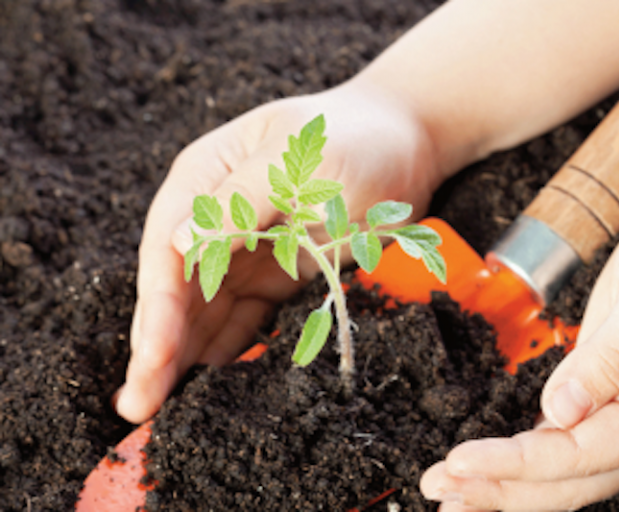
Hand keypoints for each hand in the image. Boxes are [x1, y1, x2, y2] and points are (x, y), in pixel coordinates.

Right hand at [115, 83, 442, 422]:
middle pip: (178, 288)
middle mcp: (215, 216)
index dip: (158, 309)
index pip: (168, 251)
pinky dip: (226, 347)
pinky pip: (244, 316)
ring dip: (184, 356)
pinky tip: (209, 381)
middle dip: (157, 346)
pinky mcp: (277, 271)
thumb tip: (178, 244)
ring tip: (159, 408)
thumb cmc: (355, 138)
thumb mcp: (298, 162)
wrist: (407, 143)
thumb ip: (238, 201)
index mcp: (206, 177)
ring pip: (204, 310)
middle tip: (137, 407)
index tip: (153, 360)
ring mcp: (245, 247)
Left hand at [420, 154, 618, 510]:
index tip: (464, 463)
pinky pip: (564, 440)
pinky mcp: (611, 395)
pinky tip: (490, 463)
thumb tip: (560, 412)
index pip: (586, 454)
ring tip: (452, 491)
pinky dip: (523, 457)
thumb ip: (613, 357)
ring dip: (507, 484)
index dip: (520, 464)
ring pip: (566, 470)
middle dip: (502, 488)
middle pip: (572, 479)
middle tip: (440, 488)